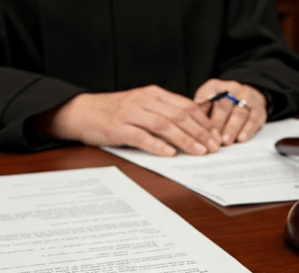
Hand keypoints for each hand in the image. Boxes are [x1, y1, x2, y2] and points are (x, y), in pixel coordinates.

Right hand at [34, 85, 220, 155]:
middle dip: (199, 133)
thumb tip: (194, 126)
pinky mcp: (118, 128)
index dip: (203, 121)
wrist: (81, 112)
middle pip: (179, 115)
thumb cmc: (116, 112)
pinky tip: (169, 153)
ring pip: (164, 125)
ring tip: (198, 151)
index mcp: (153, 94)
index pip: (185, 106)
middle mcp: (143, 100)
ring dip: (185, 139)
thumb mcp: (143, 106)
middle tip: (213, 147)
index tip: (216, 136)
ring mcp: (130, 113)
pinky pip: (141, 136)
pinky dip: (157, 145)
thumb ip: (165, 113)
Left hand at [194, 79, 266, 145]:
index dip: (203, 111)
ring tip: (226, 141)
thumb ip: (199, 109)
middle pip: (223, 105)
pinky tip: (241, 138)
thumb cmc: (223, 104)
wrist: (249, 96)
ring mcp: (246, 98)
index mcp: (215, 86)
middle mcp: (232, 89)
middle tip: (212, 139)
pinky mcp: (258, 109)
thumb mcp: (208, 100)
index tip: (198, 125)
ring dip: (231, 128)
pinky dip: (247, 129)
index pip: (207, 97)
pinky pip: (254, 119)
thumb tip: (190, 122)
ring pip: (239, 113)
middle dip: (217, 123)